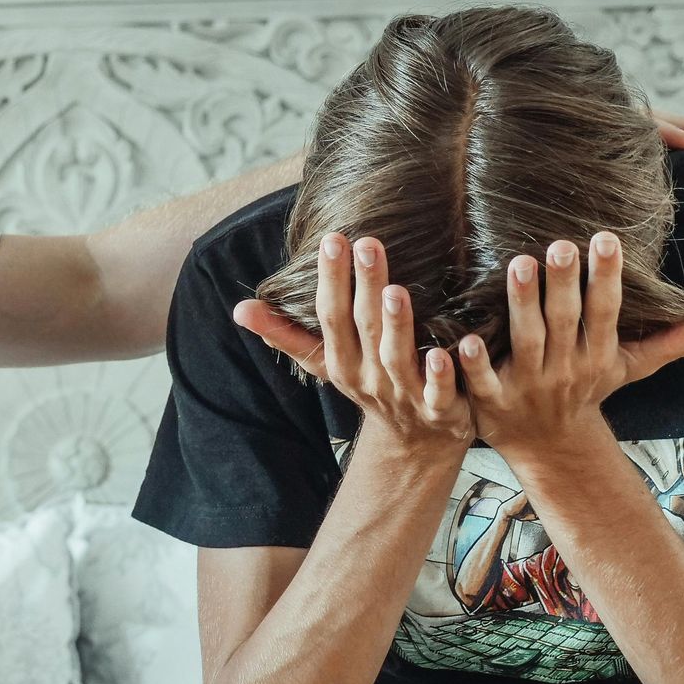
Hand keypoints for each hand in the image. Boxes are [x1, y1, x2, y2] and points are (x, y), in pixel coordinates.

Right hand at [235, 232, 472, 452]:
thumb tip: (240, 310)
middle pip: (363, 328)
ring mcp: (402, 395)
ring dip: (395, 326)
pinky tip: (443, 352)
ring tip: (394, 290)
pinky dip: (440, 375)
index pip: (330, 317)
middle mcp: (367, 377)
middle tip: (366, 243)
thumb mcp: (324, 363)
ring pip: (396, 359)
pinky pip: (438, 393)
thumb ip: (285, 335)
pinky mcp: (438, 411)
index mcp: (339, 361)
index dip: (330, 280)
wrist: (412, 443)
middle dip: (363, 286)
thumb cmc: (368, 385)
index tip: (332, 240)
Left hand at [455, 233, 683, 457]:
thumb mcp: (628, 368)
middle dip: (563, 283)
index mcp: (597, 356)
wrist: (550, 446)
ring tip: (519, 264)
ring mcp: (528, 386)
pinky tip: (463, 339)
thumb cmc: (586, 391)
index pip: (605, 312)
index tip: (606, 240)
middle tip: (560, 245)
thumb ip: (670, 343)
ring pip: (526, 341)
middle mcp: (565, 369)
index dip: (606, 278)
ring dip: (522, 305)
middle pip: (565, 321)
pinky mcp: (492, 402)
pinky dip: (474, 363)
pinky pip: (482, 380)